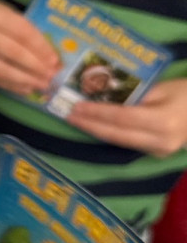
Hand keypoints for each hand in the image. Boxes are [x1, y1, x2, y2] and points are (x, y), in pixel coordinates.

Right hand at [0, 0, 59, 97]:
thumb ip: (17, 26)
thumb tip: (45, 52)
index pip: (21, 31)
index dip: (40, 48)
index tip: (54, 60)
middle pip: (11, 53)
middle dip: (34, 67)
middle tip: (51, 77)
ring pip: (0, 69)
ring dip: (23, 80)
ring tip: (40, 86)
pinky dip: (8, 85)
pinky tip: (23, 88)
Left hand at [66, 79, 186, 157]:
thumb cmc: (186, 94)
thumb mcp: (161, 88)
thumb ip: (134, 94)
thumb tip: (103, 95)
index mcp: (163, 121)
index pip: (122, 117)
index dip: (97, 113)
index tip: (76, 106)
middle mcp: (160, 141)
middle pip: (116, 134)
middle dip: (89, 125)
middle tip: (68, 115)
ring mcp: (158, 151)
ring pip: (119, 141)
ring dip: (96, 131)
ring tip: (76, 120)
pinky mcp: (156, 154)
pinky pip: (127, 143)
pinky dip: (109, 134)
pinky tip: (94, 126)